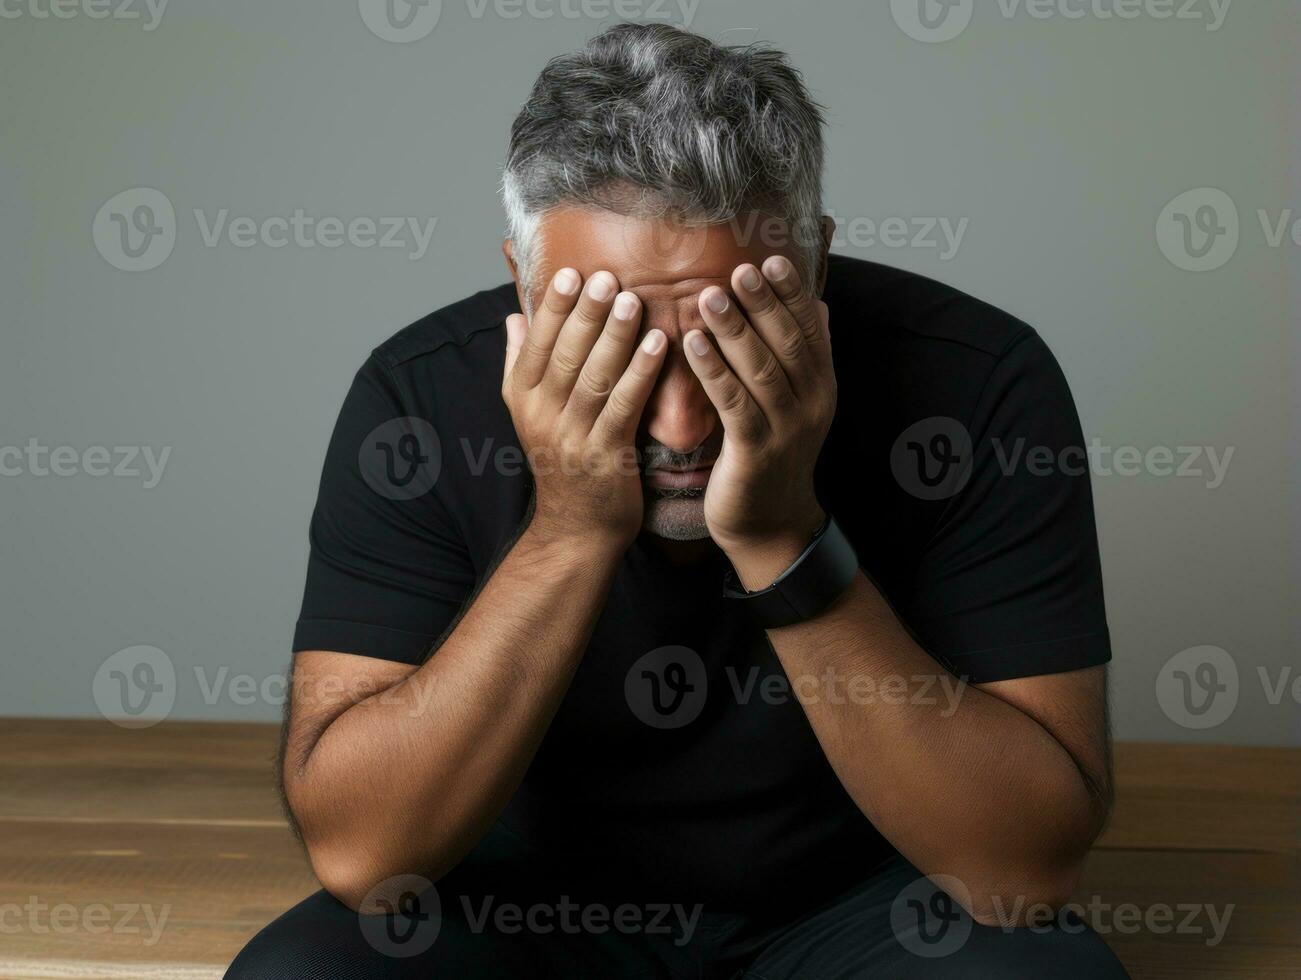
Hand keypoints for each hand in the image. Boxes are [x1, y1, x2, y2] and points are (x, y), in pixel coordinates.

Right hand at [502, 268, 666, 551]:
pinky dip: (641, 372)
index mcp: (523, 397)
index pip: (536, 343)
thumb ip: (521, 364)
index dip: (553, 307)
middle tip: (607, 277)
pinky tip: (659, 343)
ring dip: (616, 336)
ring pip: (594, 377)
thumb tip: (514, 318)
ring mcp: (573, 436)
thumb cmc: (561, 460)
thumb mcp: (529, 413)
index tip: (570, 272)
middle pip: (566, 355)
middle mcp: (543, 415)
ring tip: (634, 300)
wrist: (576, 527)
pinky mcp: (607, 456)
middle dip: (586, 313)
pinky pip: (625, 406)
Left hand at [684, 256, 835, 586]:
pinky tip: (692, 343)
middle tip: (738, 267)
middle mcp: (810, 402)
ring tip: (709, 295)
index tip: (772, 258)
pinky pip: (733, 402)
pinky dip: (713, 369)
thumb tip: (819, 302)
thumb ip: (806, 355)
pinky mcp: (755, 450)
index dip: (792, 292)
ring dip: (734, 329)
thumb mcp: (798, 402)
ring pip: (761, 368)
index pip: (811, 328)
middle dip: (763, 302)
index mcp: (821, 385)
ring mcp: (785, 428)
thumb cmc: (773, 455)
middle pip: (788, 342)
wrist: (770, 523)